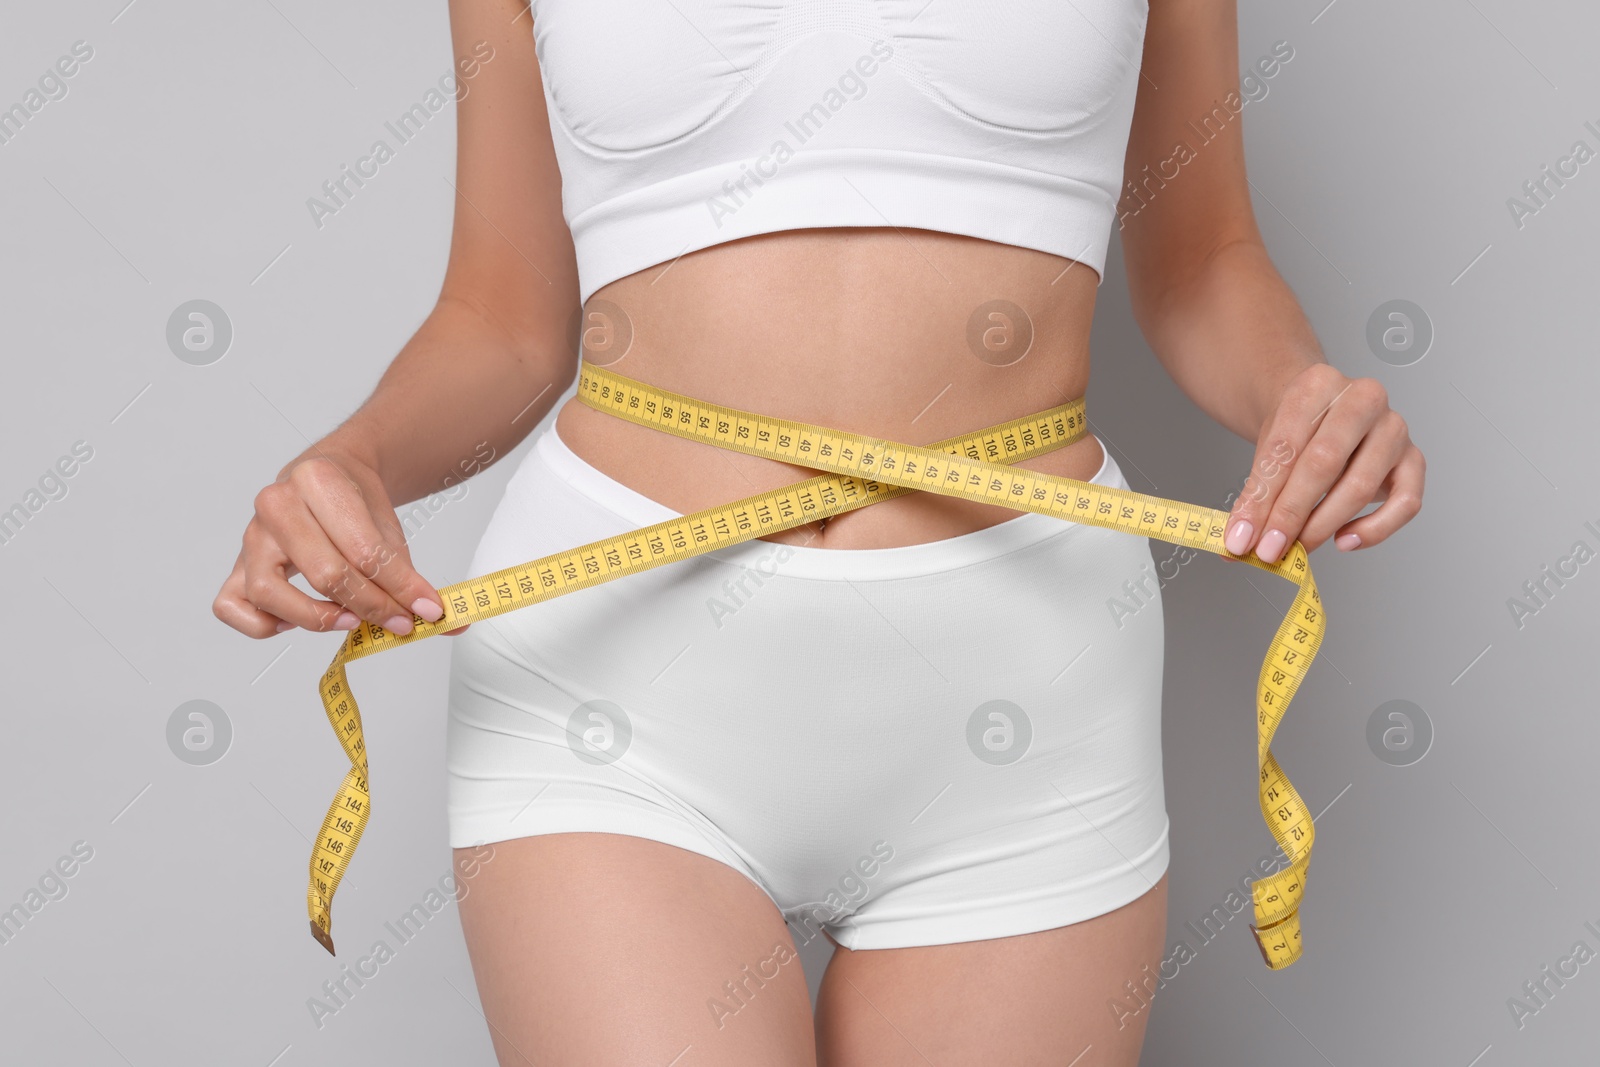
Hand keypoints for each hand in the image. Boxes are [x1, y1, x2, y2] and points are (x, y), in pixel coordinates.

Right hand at [213, 450, 465, 638]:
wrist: (327, 475)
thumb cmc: (356, 505)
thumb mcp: (391, 529)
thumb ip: (413, 577)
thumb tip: (447, 622)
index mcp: (318, 479)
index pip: (364, 549)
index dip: (400, 589)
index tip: (428, 612)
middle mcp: (276, 503)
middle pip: (325, 573)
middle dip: (371, 606)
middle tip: (398, 622)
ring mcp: (250, 535)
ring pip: (269, 592)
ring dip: (316, 618)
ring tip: (350, 621)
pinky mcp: (236, 564)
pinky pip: (230, 605)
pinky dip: (262, 624)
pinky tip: (296, 621)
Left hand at [1223, 364, 1424, 563]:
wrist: (1324, 412)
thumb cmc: (1298, 430)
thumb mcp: (1268, 448)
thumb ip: (1257, 492)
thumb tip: (1239, 539)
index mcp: (1318, 385)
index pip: (1285, 446)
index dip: (1262, 497)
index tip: (1242, 536)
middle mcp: (1363, 400)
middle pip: (1324, 463)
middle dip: (1291, 514)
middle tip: (1269, 548)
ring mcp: (1393, 429)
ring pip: (1361, 485)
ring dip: (1324, 525)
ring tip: (1298, 547)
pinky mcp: (1413, 459)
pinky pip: (1405, 502)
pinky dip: (1375, 529)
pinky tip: (1344, 540)